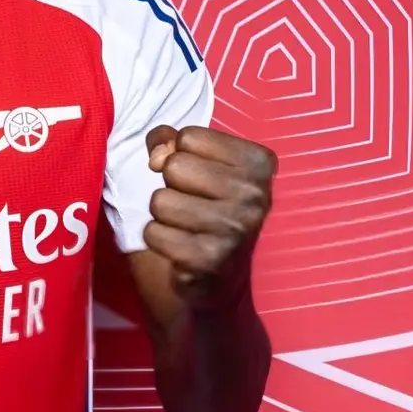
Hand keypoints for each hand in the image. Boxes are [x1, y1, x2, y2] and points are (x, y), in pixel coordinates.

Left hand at [144, 124, 276, 307]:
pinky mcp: (210, 260)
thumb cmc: (207, 205)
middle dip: (171, 184)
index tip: (197, 175)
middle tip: (192, 202)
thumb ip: (170, 143)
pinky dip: (158, 239)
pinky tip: (180, 246)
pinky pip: (153, 233)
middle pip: (174, 166)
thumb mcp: (199, 163)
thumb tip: (157, 156)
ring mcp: (235, 229)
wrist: (221, 274)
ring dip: (163, 214)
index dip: (180, 153)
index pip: (189, 137)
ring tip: (186, 225)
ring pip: (160, 201)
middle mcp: (254, 195)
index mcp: (259, 163)